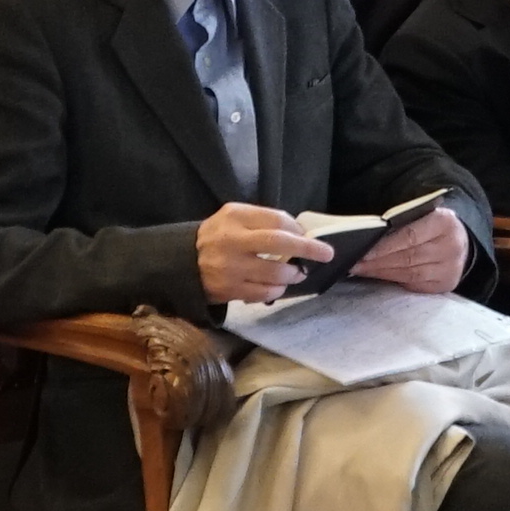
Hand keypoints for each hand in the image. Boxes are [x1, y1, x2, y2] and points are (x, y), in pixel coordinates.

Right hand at [195, 203, 336, 305]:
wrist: (183, 262)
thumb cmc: (217, 237)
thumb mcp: (234, 217)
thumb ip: (262, 220)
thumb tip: (298, 232)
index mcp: (235, 217)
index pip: (276, 220)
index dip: (297, 229)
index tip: (308, 237)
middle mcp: (233, 241)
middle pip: (279, 243)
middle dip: (308, 249)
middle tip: (326, 254)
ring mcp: (231, 267)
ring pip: (275, 273)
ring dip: (293, 274)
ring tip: (297, 273)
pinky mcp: (230, 289)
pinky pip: (264, 292)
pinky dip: (277, 290)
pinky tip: (278, 286)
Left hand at [345, 207, 468, 295]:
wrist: (462, 242)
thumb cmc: (434, 225)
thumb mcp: (424, 214)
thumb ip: (402, 221)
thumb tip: (370, 235)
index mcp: (444, 222)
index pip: (409, 236)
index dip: (384, 246)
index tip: (363, 252)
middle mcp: (451, 247)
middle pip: (407, 257)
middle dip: (378, 262)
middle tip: (355, 264)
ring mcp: (450, 268)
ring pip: (409, 274)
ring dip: (382, 273)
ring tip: (361, 270)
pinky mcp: (445, 284)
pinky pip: (414, 285)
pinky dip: (394, 281)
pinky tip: (379, 277)